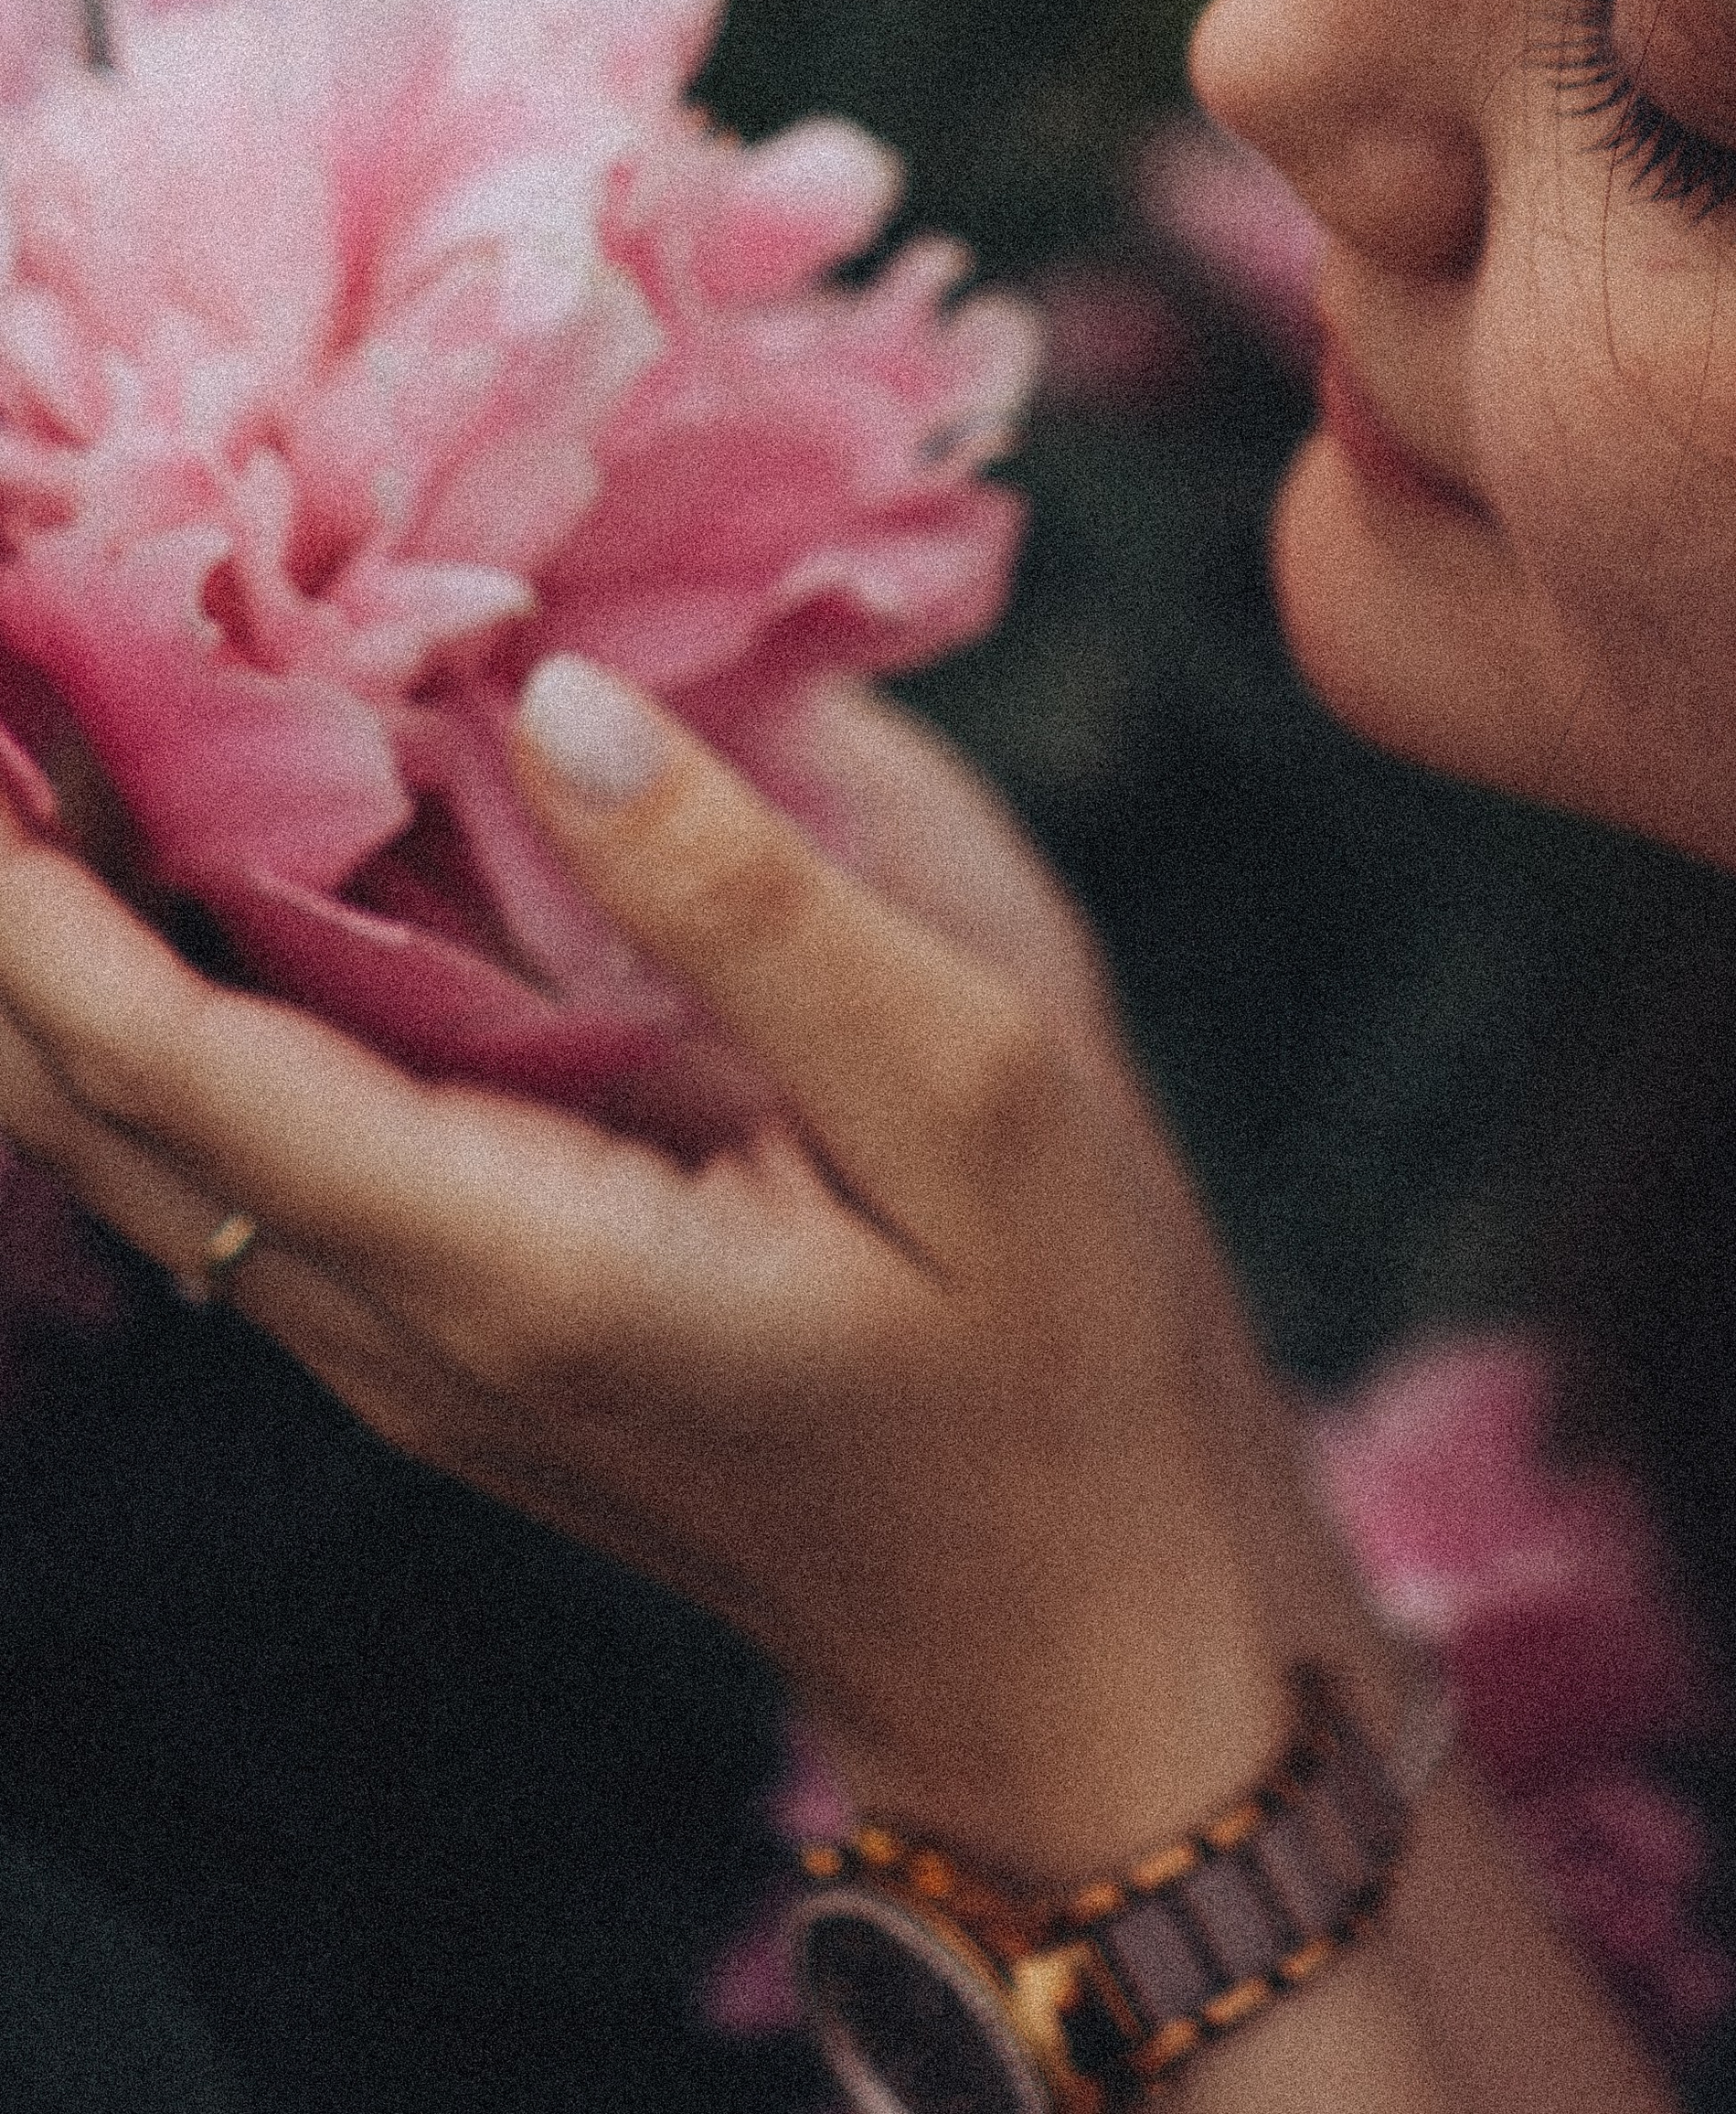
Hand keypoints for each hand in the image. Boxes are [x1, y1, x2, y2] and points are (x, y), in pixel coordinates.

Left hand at [0, 660, 1302, 1881]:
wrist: (1063, 1626)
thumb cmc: (1048, 1356)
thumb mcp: (966, 1088)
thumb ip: (746, 896)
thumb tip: (557, 695)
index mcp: (509, 1258)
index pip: (176, 1063)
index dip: (31, 899)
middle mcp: (400, 1319)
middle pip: (99, 1105)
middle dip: (7, 906)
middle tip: (2, 676)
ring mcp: (407, 1344)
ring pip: (147, 1139)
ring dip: (62, 954)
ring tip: (43, 744)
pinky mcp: (448, 1330)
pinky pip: (243, 1157)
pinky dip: (165, 1005)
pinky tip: (195, 873)